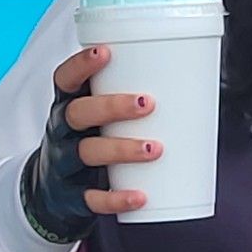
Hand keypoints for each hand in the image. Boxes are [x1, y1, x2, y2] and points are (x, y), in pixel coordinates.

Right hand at [40, 44, 160, 224]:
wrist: (54, 190)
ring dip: (121, 149)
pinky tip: (141, 197)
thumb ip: (129, 96)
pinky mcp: (73, 195)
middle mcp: (61, 131)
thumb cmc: (92, 139)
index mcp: (67, 105)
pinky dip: (117, 198)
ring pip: (87, 153)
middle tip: (147, 103)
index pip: (64, 80)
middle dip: (111, 106)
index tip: (105, 52)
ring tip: (154, 148)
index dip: (80, 65)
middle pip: (77, 114)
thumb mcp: (98, 115)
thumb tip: (197, 79)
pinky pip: (94, 198)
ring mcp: (64, 163)